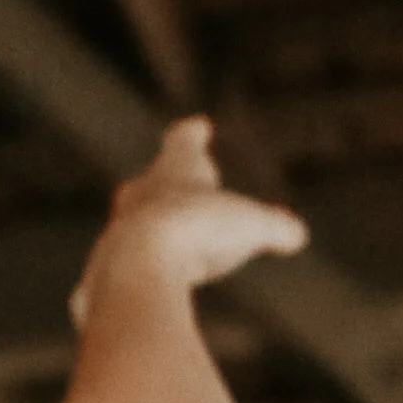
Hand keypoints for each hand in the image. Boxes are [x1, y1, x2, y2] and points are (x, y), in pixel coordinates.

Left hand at [75, 117, 306, 320]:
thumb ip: (277, 228)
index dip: (192, 135)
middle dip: (170, 183)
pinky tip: (153, 276)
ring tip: (173, 238)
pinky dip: (145, 264)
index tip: (197, 125)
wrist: (137, 266)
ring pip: (138, 220)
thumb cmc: (198, 232)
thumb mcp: (252, 227)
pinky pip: (128, 261)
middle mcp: (141, 193)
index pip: (183, 141)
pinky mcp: (106, 265)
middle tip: (178, 182)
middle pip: (154, 180)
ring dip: (156, 226)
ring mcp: (119, 228)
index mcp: (175, 169)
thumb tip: (295, 233)